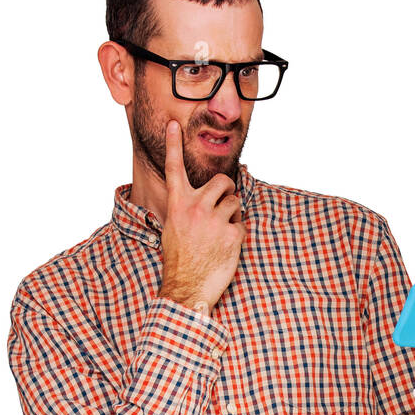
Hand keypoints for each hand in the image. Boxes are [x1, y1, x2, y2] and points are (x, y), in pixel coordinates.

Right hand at [157, 120, 245, 313]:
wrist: (187, 289)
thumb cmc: (180, 261)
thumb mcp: (173, 229)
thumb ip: (185, 209)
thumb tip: (200, 199)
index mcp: (178, 205)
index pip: (173, 168)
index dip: (172, 144)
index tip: (173, 124)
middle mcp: (195, 207)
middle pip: (221, 180)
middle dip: (227, 189)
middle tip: (224, 203)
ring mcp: (214, 219)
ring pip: (235, 201)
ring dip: (233, 214)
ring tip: (221, 233)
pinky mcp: (232, 234)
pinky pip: (242, 223)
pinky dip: (237, 233)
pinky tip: (226, 246)